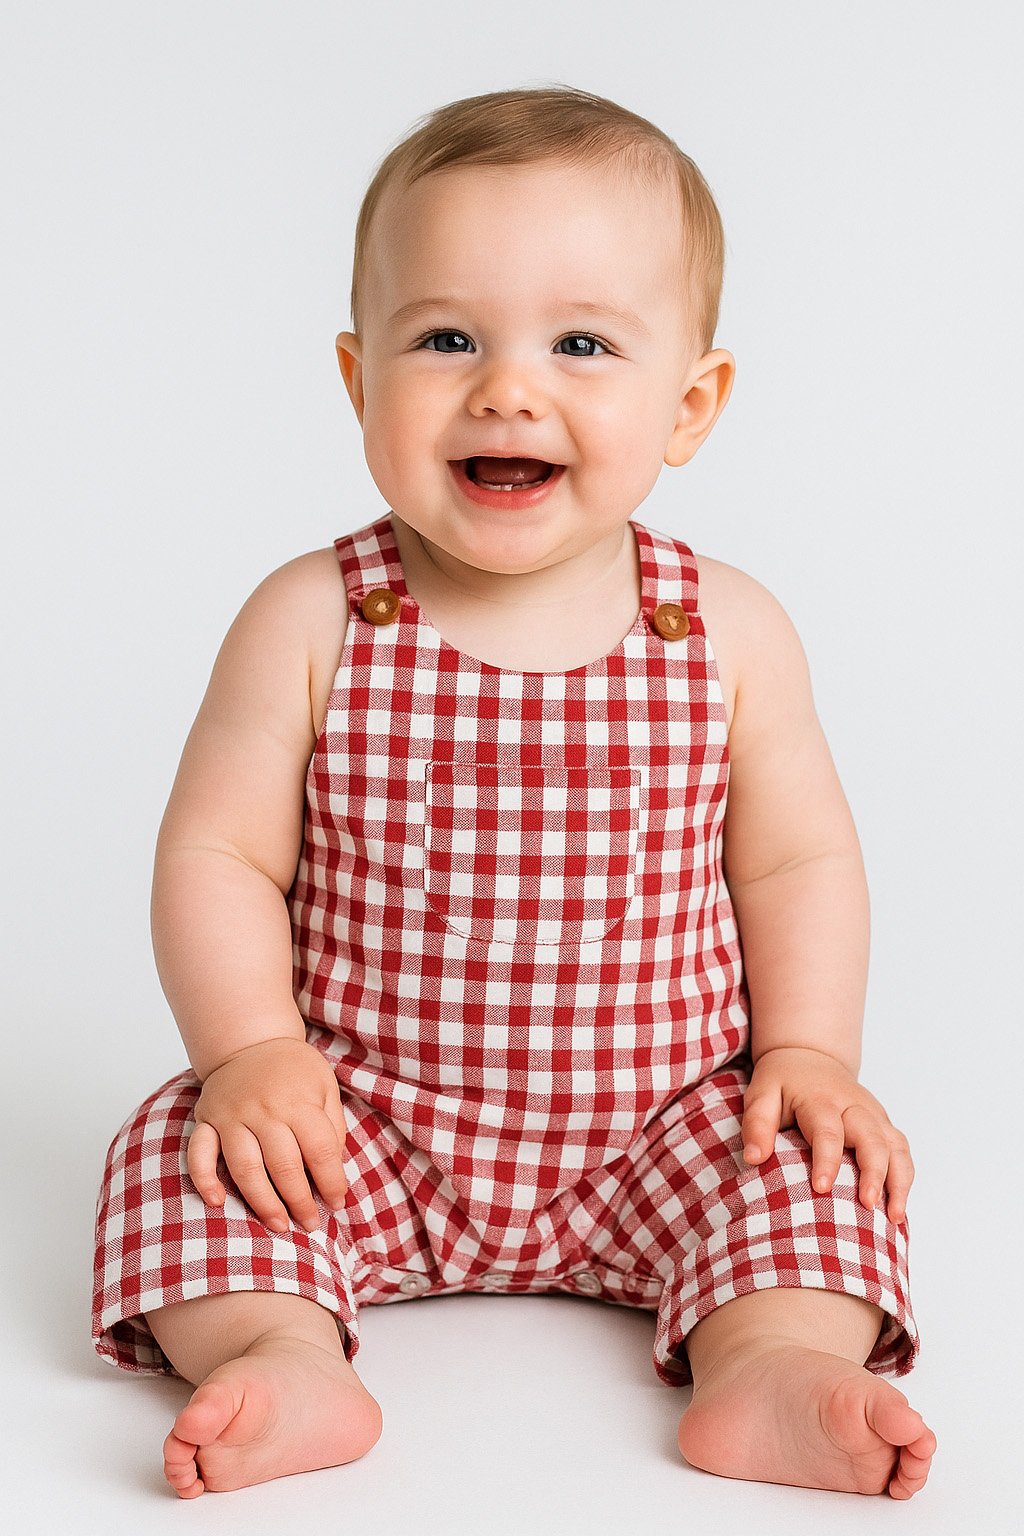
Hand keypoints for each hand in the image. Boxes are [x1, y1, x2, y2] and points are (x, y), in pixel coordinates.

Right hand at [187, 1037, 348, 1232]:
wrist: (251, 1041)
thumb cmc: (294, 1069)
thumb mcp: (325, 1086)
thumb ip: (333, 1127)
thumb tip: (335, 1172)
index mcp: (298, 1101)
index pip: (320, 1150)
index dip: (332, 1182)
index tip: (337, 1204)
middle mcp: (263, 1109)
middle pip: (284, 1165)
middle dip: (300, 1201)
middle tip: (311, 1224)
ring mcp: (231, 1115)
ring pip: (244, 1167)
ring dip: (262, 1202)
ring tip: (279, 1225)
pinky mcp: (206, 1119)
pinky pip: (198, 1153)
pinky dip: (204, 1180)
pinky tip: (217, 1203)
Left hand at [740, 1046, 914, 1221]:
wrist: (810, 1055)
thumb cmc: (782, 1081)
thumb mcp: (761, 1093)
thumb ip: (757, 1124)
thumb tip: (753, 1158)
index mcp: (820, 1099)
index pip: (827, 1130)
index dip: (826, 1159)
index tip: (821, 1188)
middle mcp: (854, 1106)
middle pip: (871, 1138)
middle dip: (873, 1172)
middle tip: (867, 1205)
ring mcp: (873, 1114)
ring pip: (895, 1146)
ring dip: (898, 1180)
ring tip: (894, 1217)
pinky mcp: (884, 1124)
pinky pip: (902, 1151)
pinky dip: (905, 1179)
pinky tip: (898, 1209)